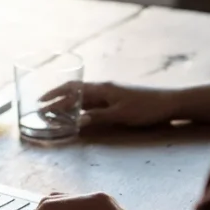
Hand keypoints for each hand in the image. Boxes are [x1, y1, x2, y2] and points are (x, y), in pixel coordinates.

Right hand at [41, 82, 176, 128]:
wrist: (169, 102)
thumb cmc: (146, 108)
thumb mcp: (121, 115)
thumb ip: (99, 116)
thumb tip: (77, 120)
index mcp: (102, 89)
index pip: (73, 90)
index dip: (55, 96)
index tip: (40, 103)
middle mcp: (103, 88)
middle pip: (75, 90)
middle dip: (57, 97)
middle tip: (41, 105)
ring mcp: (110, 93)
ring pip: (83, 95)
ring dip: (68, 101)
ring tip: (54, 110)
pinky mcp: (116, 99)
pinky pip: (92, 100)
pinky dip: (80, 105)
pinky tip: (78, 113)